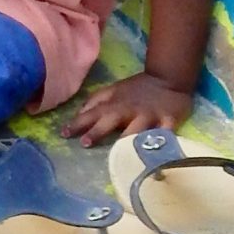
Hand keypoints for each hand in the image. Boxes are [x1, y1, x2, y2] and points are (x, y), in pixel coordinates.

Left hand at [65, 73, 192, 146]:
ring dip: (128, 139)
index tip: (64, 134)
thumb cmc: (137, 89)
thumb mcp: (114, 90)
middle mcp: (129, 110)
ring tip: (121, 154)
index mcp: (114, 104)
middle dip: (98, 131)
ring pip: (138, 129)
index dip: (77, 124)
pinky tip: (157, 155)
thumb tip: (78, 115)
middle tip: (85, 143)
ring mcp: (149, 116)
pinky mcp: (169, 121)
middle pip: (111, 120)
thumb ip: (96, 102)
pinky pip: (165, 133)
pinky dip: (162, 142)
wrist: (169, 78)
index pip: (92, 114)